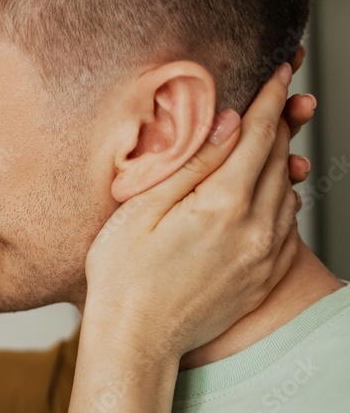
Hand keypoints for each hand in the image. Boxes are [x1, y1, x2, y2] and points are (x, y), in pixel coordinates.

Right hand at [83, 63, 302, 363]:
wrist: (136, 342)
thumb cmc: (122, 278)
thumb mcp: (140, 211)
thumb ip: (188, 166)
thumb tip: (225, 125)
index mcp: (220, 205)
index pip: (256, 136)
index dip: (268, 99)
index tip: (280, 71)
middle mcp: (253, 229)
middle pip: (279, 160)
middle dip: (284, 121)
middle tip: (290, 91)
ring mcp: (262, 257)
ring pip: (288, 192)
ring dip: (287, 158)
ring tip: (282, 135)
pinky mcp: (261, 279)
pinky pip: (287, 227)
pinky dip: (286, 199)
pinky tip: (277, 191)